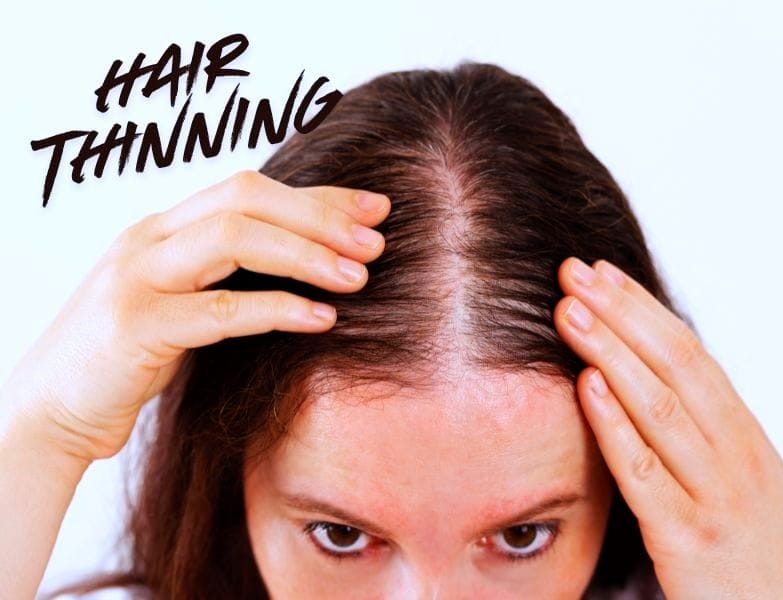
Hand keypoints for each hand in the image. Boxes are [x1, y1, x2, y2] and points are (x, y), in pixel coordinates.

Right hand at [1, 170, 389, 461]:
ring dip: (307, 254)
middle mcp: (148, 238)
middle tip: (375, 242)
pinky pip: (221, 309)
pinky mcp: (136, 326)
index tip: (374, 209)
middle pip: (246, 198)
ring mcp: (137, 277)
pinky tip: (322, 319)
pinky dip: (278, 309)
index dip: (318, 196)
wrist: (51, 411)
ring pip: (234, 239)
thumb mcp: (181, 301)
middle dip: (320, 216)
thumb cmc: (130, 356)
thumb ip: (227, 274)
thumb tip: (309, 263)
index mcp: (163, 227)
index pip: (250, 189)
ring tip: (359, 277)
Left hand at [554, 256, 782, 598]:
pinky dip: (615, 425)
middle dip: (622, 313)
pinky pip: (646, 474)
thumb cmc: (744, 551)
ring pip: (661, 407)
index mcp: (743, 435)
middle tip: (574, 273)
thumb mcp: (729, 479)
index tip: (600, 273)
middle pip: (676, 365)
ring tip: (571, 312)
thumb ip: (691, 431)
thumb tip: (634, 374)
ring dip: (611, 352)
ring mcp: (718, 497)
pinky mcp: (692, 540)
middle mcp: (737, 455)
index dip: (641, 308)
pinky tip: (586, 387)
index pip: (689, 353)